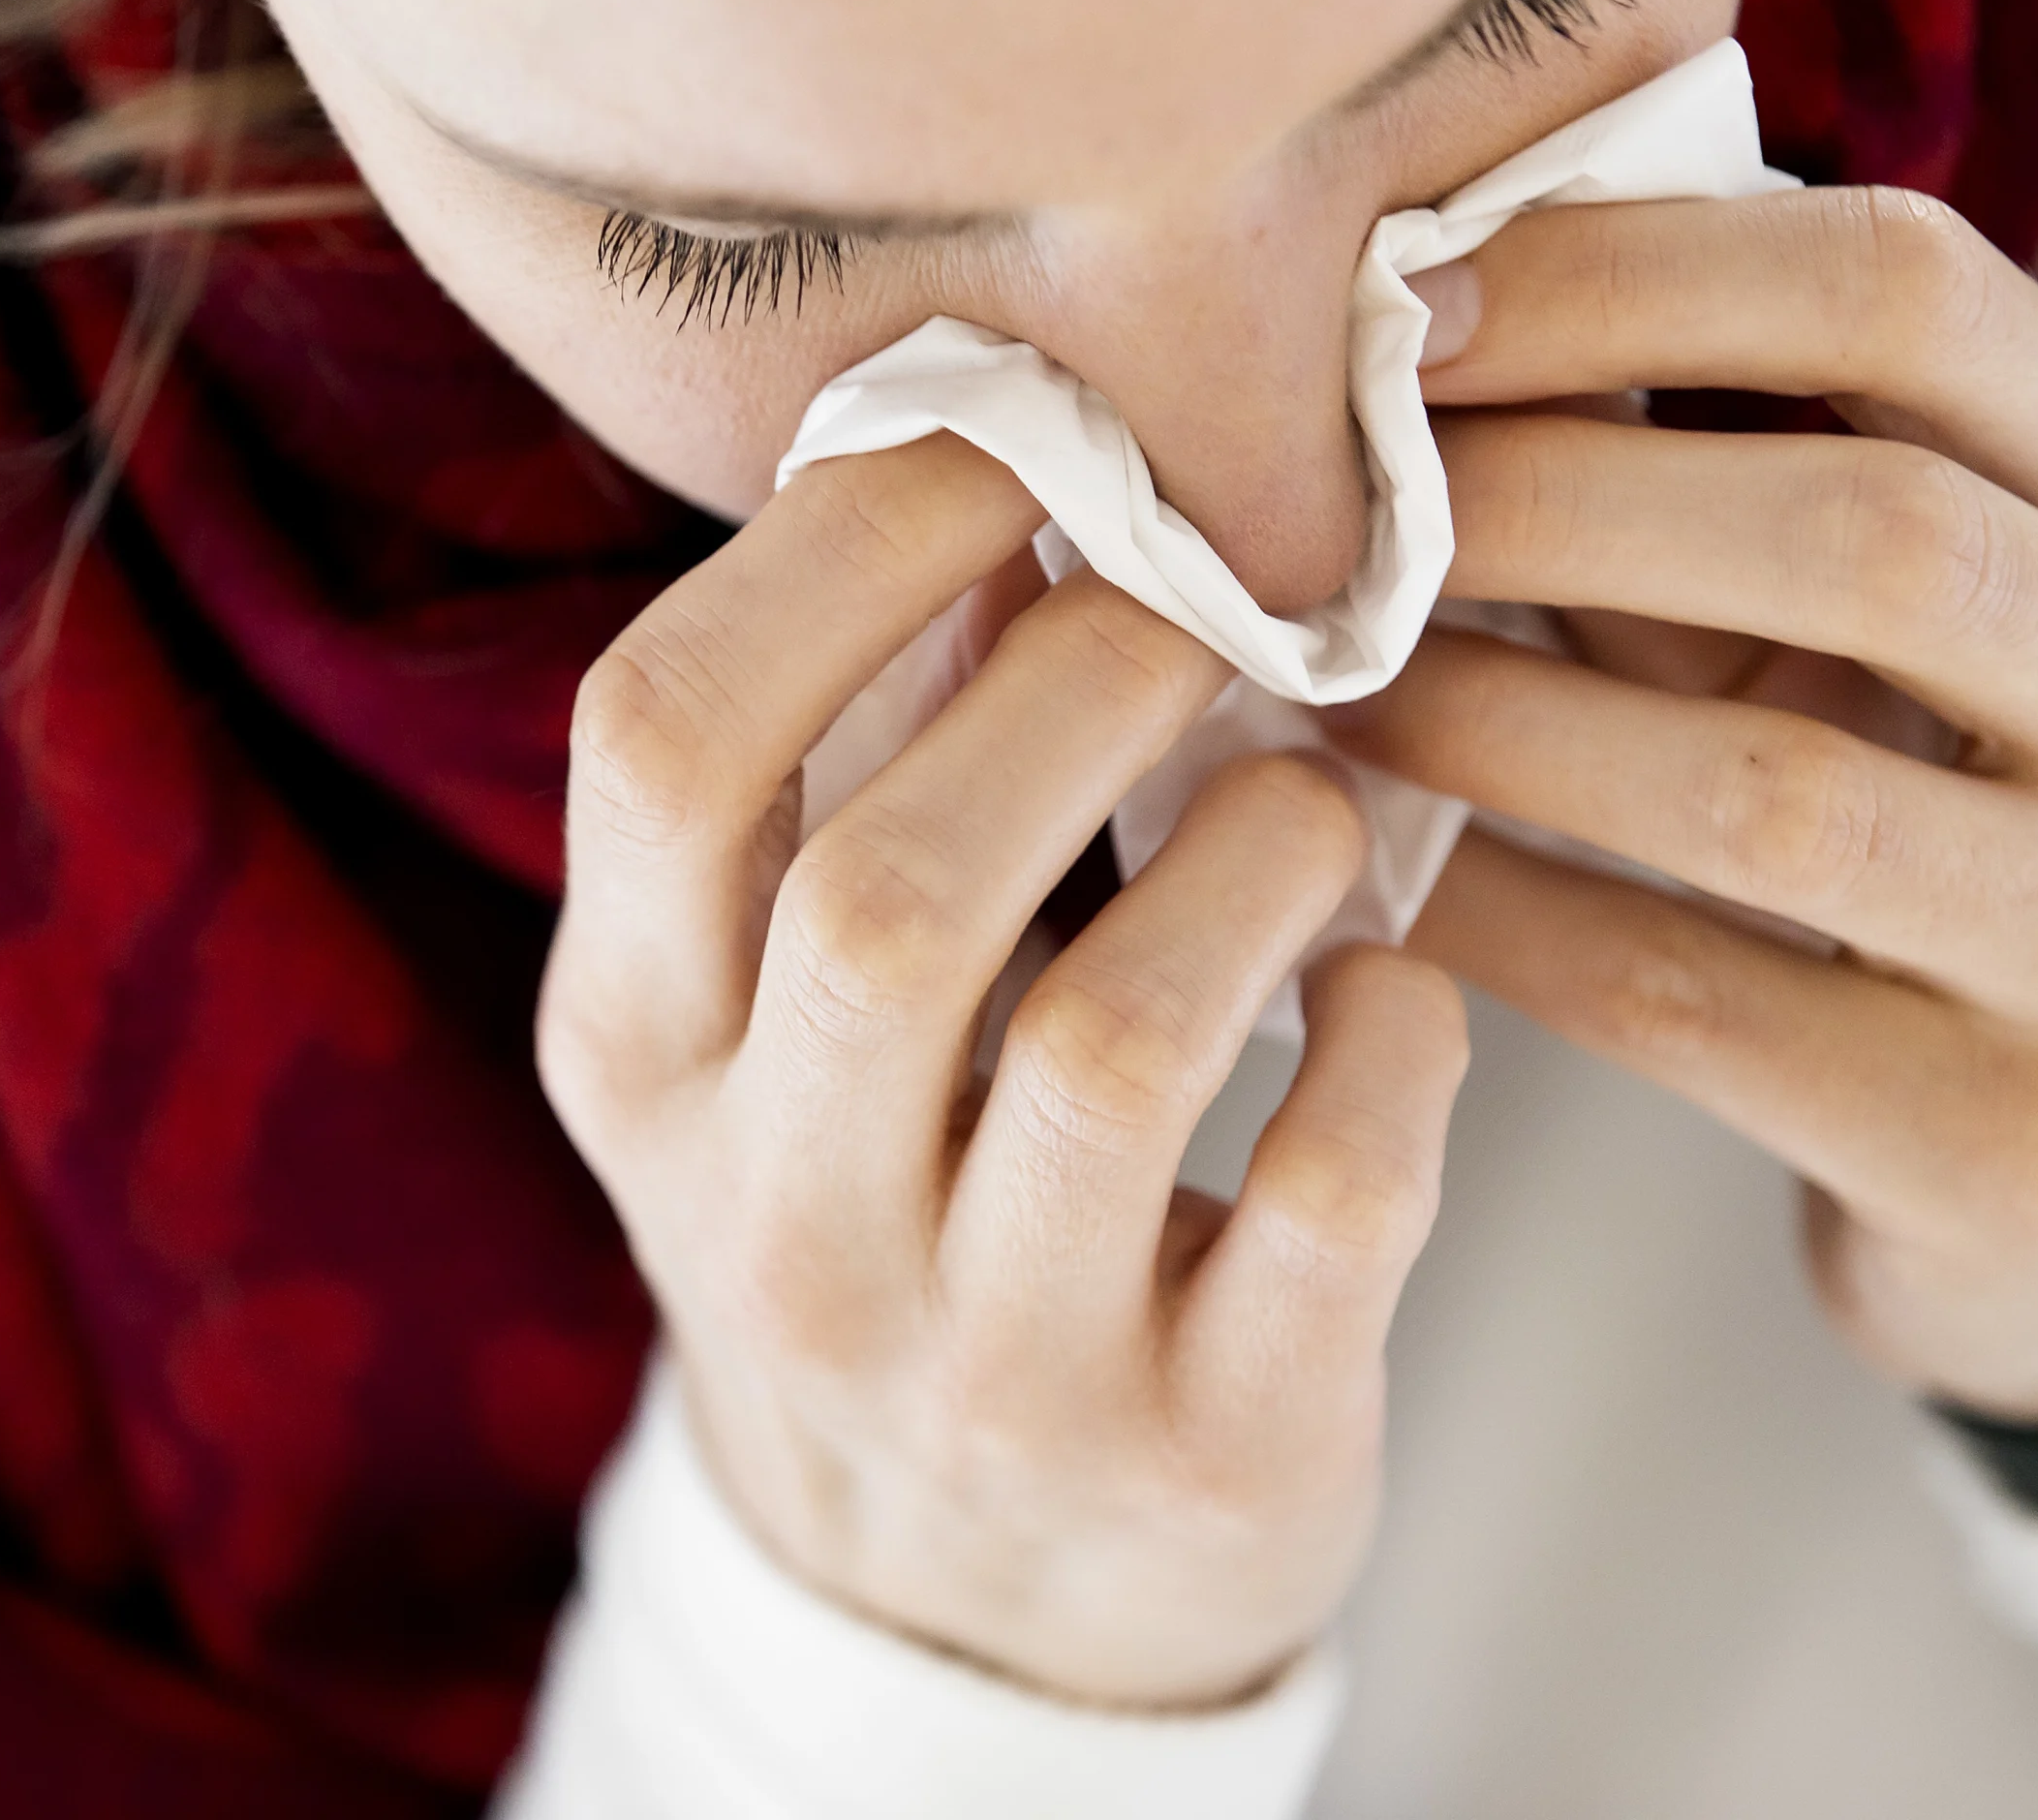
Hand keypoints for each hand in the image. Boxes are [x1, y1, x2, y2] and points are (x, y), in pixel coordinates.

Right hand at [540, 436, 1470, 1706]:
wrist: (959, 1602)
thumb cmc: (892, 1198)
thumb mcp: (782, 1007)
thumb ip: (854, 748)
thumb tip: (989, 435)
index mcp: (633, 1053)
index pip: (658, 740)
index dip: (848, 542)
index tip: (1017, 436)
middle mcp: (769, 1221)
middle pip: (893, 893)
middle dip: (1090, 684)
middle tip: (1211, 608)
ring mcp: (978, 1365)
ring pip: (1117, 1043)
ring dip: (1262, 855)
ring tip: (1313, 807)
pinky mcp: (1199, 1454)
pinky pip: (1337, 1196)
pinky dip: (1405, 1043)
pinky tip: (1392, 999)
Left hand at [1339, 188, 2037, 1422]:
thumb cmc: (1892, 774)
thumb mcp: (1852, 578)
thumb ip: (1704, 433)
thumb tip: (1409, 281)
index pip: (1909, 292)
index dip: (1625, 275)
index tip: (1392, 309)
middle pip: (1868, 531)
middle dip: (1550, 502)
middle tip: (1326, 515)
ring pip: (1771, 790)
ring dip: (1491, 718)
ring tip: (1317, 681)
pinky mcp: (2021, 1149)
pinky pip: (1690, 1002)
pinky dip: (1496, 915)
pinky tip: (1369, 871)